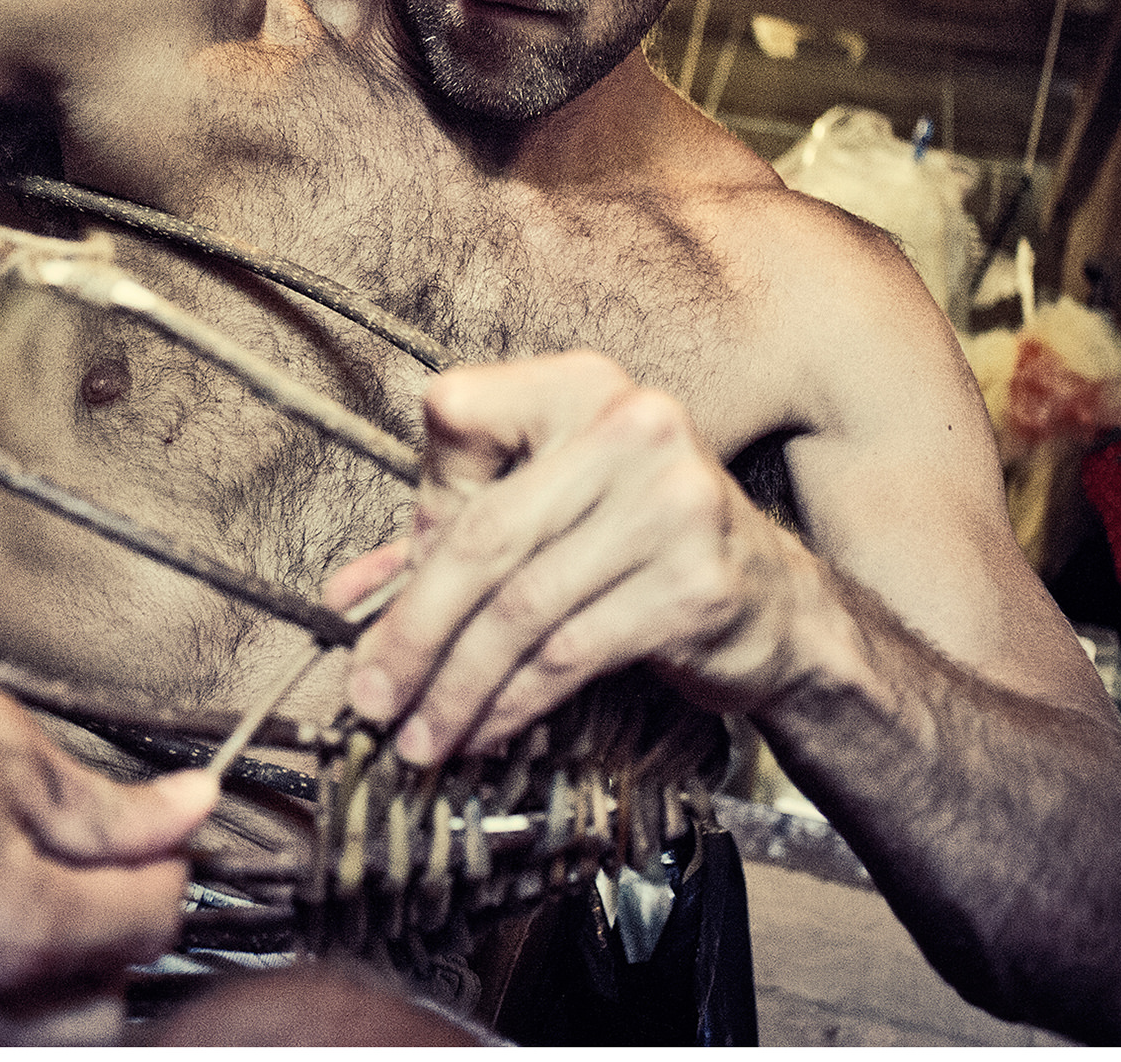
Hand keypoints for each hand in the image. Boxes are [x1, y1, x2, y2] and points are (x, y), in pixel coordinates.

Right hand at [0, 570, 214, 1044]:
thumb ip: (101, 805)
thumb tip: (186, 812)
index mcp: (2, 932)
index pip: (147, 925)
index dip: (160, 870)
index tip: (150, 844)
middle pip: (92, 1015)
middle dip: (105, 944)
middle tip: (84, 880)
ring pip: (8, 1052)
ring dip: (31, 994)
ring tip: (4, 913)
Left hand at [324, 351, 812, 764]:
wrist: (777, 604)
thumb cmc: (637, 547)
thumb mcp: (544, 515)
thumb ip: (443, 537)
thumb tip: (344, 597)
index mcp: (579, 384)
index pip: (456, 416)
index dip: (418, 505)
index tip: (393, 583)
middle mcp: (631, 427)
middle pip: (482, 535)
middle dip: (411, 631)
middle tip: (369, 697)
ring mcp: (671, 503)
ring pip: (519, 609)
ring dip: (452, 685)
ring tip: (416, 735)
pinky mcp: (694, 585)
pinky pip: (568, 654)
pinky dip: (509, 703)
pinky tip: (479, 731)